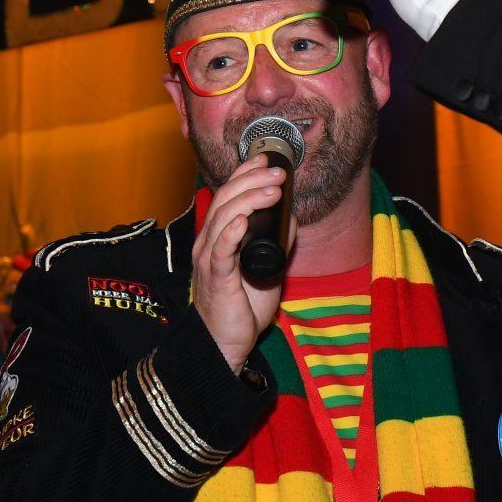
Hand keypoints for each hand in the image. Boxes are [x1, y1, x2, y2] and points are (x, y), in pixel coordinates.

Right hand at [194, 154, 292, 371]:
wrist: (226, 342)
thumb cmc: (242, 306)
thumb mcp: (267, 267)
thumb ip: (277, 242)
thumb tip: (292, 216)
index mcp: (218, 236)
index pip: (228, 194)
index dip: (245, 173)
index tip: (265, 159)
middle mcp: (209, 242)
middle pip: (226, 199)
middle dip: (253, 180)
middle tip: (278, 172)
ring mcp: (210, 259)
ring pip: (225, 217)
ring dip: (250, 199)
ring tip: (273, 189)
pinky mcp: (216, 277)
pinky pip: (220, 249)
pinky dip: (231, 231)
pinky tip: (243, 220)